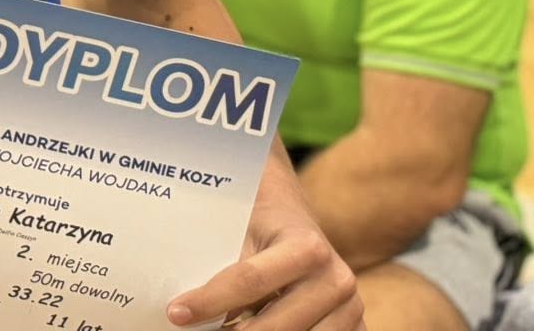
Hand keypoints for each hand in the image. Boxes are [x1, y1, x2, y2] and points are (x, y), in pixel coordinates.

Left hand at [168, 186, 360, 329]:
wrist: (292, 214)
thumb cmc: (258, 221)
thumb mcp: (240, 232)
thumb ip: (225, 268)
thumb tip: (187, 311)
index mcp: (307, 247)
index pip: (249, 281)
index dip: (209, 302)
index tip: (176, 313)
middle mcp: (336, 280)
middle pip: (273, 325)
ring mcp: (351, 310)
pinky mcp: (356, 330)